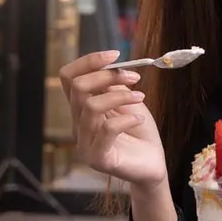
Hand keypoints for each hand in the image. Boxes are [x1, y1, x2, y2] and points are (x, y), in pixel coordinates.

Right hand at [58, 51, 165, 189]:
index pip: (68, 77)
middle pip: (78, 87)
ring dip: (120, 96)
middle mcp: (78, 124)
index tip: (116, 54)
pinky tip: (140, 120)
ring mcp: (85, 143)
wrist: (153, 166)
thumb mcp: (128, 102)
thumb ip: (114, 86)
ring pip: (91, 107)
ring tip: (140, 98)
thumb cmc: (139, 133)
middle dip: (108, 75)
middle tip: (135, 78)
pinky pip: (106, 130)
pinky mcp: (98, 159)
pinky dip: (127, 118)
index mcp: (81, 108)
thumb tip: (109, 66)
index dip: (89, 61)